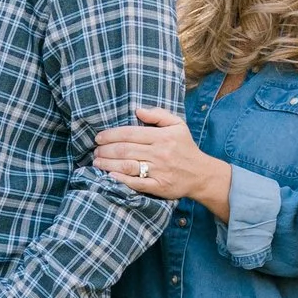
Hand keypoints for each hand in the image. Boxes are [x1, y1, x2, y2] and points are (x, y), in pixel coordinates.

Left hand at [95, 106, 233, 222]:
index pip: (130, 133)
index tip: (98, 137)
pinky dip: (121, 179)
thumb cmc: (186, 147)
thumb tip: (137, 110)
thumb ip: (158, 114)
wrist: (201, 174)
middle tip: (95, 150)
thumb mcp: (177, 125)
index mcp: (162, 137)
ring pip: (127, 166)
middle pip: (125, 150)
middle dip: (106, 150)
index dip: (111, 135)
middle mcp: (159, 153)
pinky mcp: (159, 186)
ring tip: (96, 161)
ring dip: (108, 164)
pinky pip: (136, 183)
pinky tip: (109, 175)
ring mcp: (159, 171)